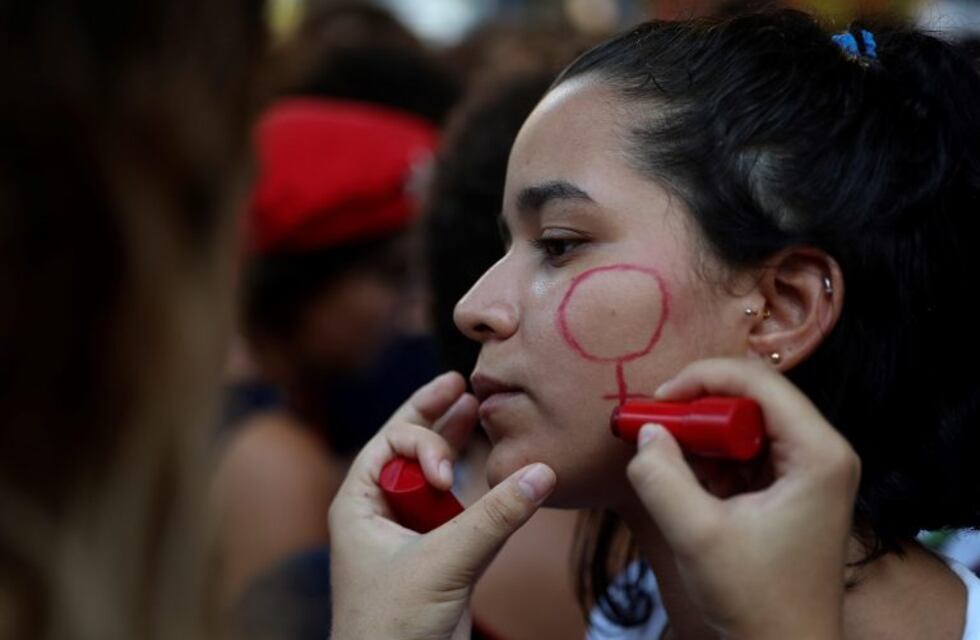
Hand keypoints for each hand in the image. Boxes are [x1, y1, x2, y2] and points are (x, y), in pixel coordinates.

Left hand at [329, 372, 556, 639]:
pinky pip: (458, 509)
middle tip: (459, 382)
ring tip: (474, 407)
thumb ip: (494, 518)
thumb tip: (541, 473)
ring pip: (436, 477)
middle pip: (410, 449)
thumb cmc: (391, 629)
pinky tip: (491, 463)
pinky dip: (476, 487)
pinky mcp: (439, 556)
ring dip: (456, 445)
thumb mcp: (442, 564)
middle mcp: (382, 512)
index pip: (390, 444)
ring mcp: (411, 533)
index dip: (422, 441)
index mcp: (358, 504)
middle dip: (435, 417)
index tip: (445, 474)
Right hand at [627, 358, 859, 639]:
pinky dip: (711, 458)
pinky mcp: (791, 488)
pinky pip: (745, 451)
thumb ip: (662, 478)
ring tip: (668, 460)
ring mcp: (809, 470)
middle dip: (698, 408)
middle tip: (656, 429)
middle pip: (753, 397)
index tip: (658, 403)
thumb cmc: (757, 602)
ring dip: (702, 434)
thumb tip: (645, 432)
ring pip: (746, 423)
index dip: (702, 379)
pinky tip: (687, 481)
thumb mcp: (697, 536)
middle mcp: (822, 452)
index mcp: (819, 454)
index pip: (759, 381)